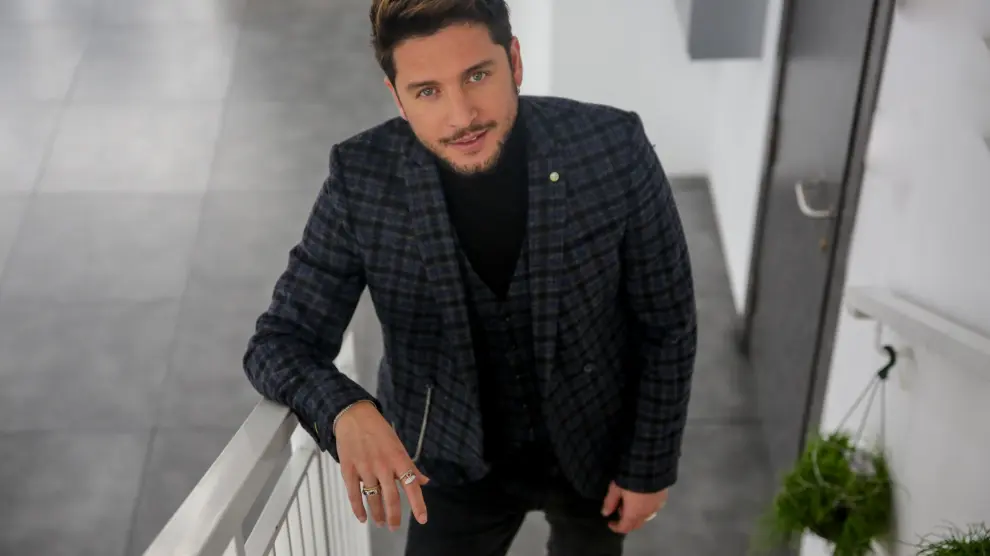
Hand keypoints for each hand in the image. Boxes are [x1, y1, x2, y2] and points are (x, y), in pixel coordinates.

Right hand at [334, 401, 429, 530]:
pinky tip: (362, 517)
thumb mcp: (399, 446)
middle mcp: (383, 465)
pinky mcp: (349, 469)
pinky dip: (358, 508)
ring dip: (377, 514)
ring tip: (380, 522)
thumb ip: (410, 466)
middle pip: (391, 497)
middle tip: (394, 527)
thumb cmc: (379, 430)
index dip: (418, 504)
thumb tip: (424, 481)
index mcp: (398, 459)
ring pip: (373, 498)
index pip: (412, 485)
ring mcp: (365, 468)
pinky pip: (354, 493)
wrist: (354, 416)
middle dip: (394, 516)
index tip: (422, 518)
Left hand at [600, 481, 667, 533]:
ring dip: (637, 515)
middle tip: (620, 511)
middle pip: (636, 525)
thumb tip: (605, 513)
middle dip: (627, 522)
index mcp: (633, 514)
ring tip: (631, 504)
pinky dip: (646, 508)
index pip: (624, 528)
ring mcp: (656, 507)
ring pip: (645, 517)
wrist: (650, 469)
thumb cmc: (629, 480)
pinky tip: (642, 499)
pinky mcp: (662, 499)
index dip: (616, 527)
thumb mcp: (615, 489)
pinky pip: (653, 508)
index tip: (610, 523)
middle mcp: (646, 515)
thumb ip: (610, 502)